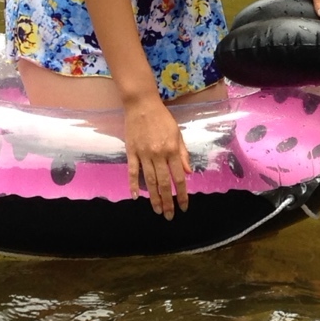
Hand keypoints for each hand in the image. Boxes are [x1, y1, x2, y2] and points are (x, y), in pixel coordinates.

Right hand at [124, 96, 188, 218]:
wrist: (142, 104)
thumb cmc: (162, 119)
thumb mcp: (178, 134)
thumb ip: (183, 154)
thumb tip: (188, 173)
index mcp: (172, 150)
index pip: (179, 177)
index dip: (182, 193)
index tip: (184, 206)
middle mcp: (159, 155)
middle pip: (164, 183)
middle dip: (168, 201)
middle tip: (169, 215)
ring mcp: (144, 154)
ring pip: (150, 181)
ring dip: (154, 197)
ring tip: (157, 210)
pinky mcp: (131, 152)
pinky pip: (133, 171)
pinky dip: (134, 185)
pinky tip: (135, 197)